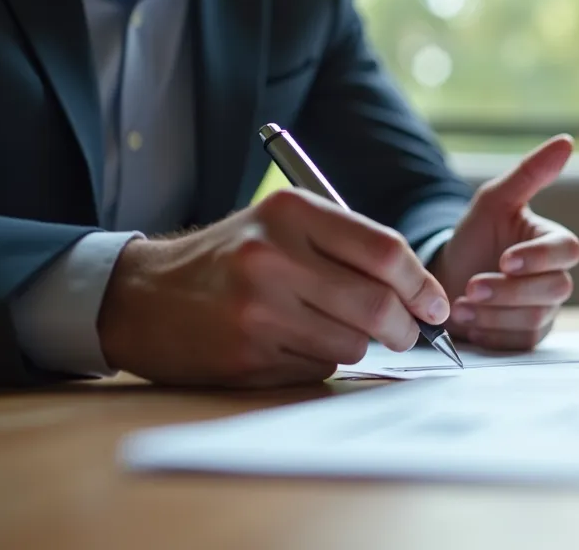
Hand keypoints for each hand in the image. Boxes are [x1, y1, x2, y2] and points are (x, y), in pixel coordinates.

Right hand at [96, 189, 449, 386]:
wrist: (141, 296)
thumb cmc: (228, 260)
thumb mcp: (280, 225)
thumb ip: (347, 247)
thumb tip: (422, 293)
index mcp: (289, 212)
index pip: (385, 250)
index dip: (422, 284)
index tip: (436, 305)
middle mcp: (273, 256)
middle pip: (377, 304)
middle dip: (404, 327)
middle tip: (406, 332)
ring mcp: (258, 308)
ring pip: (353, 342)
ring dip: (358, 344)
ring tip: (324, 327)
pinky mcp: (247, 354)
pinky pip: (318, 366)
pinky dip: (320, 359)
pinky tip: (287, 343)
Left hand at [430, 135, 578, 350]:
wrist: (442, 278)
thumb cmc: (474, 237)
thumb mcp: (493, 201)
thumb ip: (529, 173)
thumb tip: (567, 140)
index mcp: (552, 243)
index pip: (568, 251)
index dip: (540, 257)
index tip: (506, 259)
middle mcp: (555, 279)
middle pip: (556, 289)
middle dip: (512, 290)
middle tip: (472, 286)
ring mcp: (543, 312)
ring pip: (536, 318)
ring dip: (496, 313)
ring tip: (461, 306)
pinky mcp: (526, 339)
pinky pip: (519, 344)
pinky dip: (492, 335)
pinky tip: (468, 324)